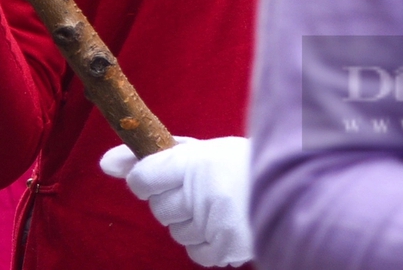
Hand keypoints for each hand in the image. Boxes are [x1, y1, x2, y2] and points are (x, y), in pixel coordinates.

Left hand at [100, 136, 253, 267]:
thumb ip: (158, 156)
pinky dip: (206, 242)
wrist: (298, 187)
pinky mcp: (226, 247)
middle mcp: (203, 189)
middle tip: (201, 190)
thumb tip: (104, 163)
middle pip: (160, 207)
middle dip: (174, 201)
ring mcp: (215, 222)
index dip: (147, 178)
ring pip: (177, 231)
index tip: (158, 177)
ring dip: (191, 222)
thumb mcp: (204, 151)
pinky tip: (224, 225)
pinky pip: (196, 251)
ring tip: (218, 206)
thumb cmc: (245, 166)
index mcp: (199, 157)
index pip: (143, 177)